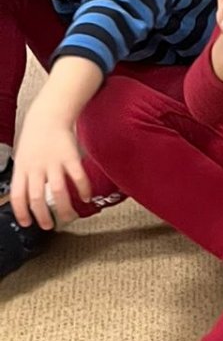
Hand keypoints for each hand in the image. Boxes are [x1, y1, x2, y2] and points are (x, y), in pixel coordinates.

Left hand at [10, 107, 89, 227]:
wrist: (48, 115)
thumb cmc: (36, 137)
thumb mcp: (23, 157)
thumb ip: (26, 176)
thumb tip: (29, 197)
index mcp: (22, 168)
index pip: (18, 195)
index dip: (22, 213)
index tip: (27, 224)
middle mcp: (36, 167)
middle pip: (38, 197)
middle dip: (43, 216)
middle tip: (49, 225)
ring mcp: (54, 162)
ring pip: (58, 191)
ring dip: (64, 208)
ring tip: (69, 217)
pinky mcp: (70, 157)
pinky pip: (78, 178)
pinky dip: (83, 190)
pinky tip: (86, 198)